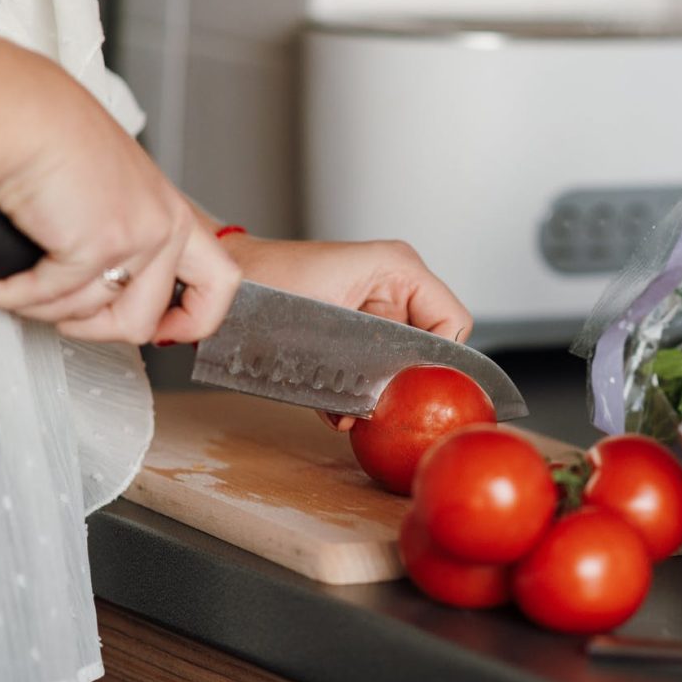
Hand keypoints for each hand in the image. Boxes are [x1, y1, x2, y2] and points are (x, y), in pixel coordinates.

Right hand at [0, 41, 240, 343]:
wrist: (21, 111)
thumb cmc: (51, 137)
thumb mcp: (112, 191)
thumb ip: (126, 232)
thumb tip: (114, 283)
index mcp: (171, 212)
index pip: (220, 281)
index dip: (197, 319)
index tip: (168, 332)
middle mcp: (165, 226)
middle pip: (145, 321)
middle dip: (94, 329)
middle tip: (64, 314)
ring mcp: (137, 238)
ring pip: (92, 316)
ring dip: (45, 307)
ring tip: (22, 281)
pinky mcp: (98, 245)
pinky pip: (50, 300)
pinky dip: (14, 295)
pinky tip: (1, 280)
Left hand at [219, 234, 472, 430]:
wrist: (228, 289)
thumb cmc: (267, 286)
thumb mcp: (329, 322)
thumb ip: (372, 359)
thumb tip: (388, 402)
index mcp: (400, 269)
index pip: (453, 322)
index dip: (445, 362)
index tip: (423, 391)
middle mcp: (396, 287)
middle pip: (432, 346)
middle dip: (410, 383)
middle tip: (389, 408)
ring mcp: (378, 309)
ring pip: (405, 363)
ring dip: (384, 393)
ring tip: (356, 412)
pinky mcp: (358, 333)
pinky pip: (378, 367)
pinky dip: (361, 394)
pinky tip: (340, 410)